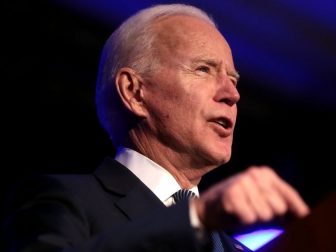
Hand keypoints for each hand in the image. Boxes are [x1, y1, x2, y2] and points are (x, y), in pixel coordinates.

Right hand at [193, 166, 309, 230]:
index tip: (303, 214)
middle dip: (269, 214)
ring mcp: (242, 182)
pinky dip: (243, 220)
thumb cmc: (237, 203)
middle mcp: (254, 174)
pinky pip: (250, 218)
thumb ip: (279, 200)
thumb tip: (304, 211)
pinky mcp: (231, 194)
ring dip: (254, 217)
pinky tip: (234, 212)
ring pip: (265, 214)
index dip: (296, 206)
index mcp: (264, 173)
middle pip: (279, 207)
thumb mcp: (259, 197)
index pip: (287, 192)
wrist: (207, 206)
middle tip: (253, 210)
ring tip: (243, 210)